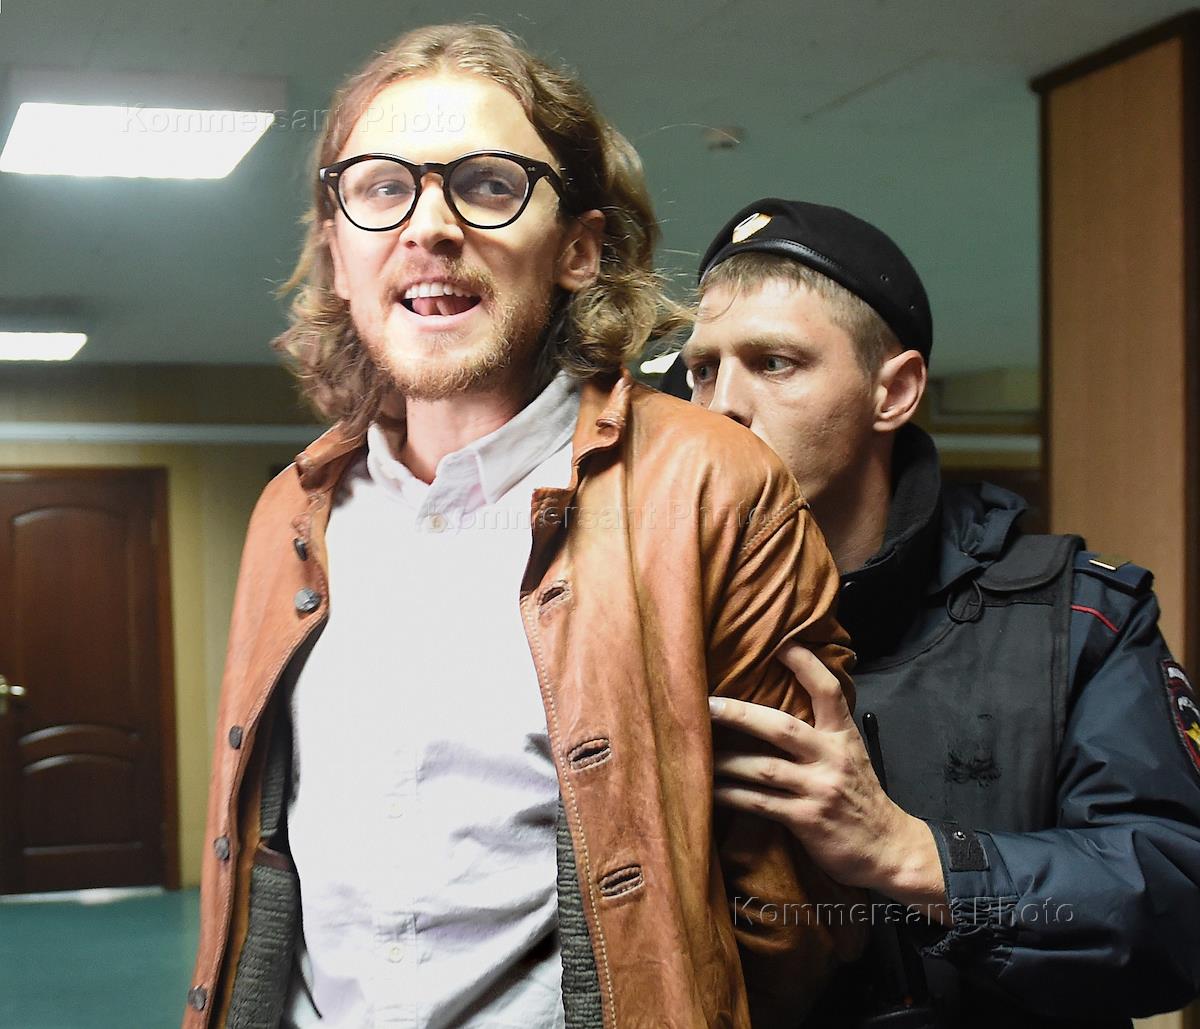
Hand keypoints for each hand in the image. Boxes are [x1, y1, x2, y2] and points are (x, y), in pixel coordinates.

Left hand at [710, 642, 949, 917]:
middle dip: (740, 714)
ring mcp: (819, 789)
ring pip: (763, 768)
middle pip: (781, 727)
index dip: (805, 663)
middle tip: (705, 703)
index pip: (828, 690)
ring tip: (692, 752)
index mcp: (843, 735)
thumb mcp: (849, 754)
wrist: (889, 849)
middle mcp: (832, 757)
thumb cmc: (859, 797)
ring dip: (724, 761)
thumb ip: (821, 730)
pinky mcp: (807, 820)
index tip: (780, 642)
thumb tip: (776, 704)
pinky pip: (760, 803)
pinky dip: (731, 795)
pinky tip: (709, 790)